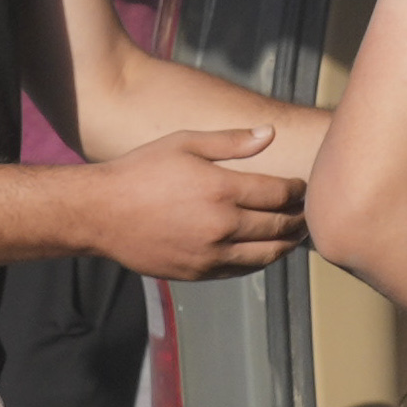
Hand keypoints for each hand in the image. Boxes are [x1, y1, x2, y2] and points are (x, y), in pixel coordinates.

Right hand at [71, 124, 305, 279]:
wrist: (101, 213)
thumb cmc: (141, 171)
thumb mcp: (184, 143)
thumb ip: (231, 141)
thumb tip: (271, 133)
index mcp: (221, 190)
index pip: (278, 193)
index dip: (296, 189)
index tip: (300, 186)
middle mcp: (221, 226)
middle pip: (279, 226)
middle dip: (297, 217)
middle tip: (305, 211)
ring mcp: (211, 254)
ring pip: (267, 254)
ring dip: (286, 244)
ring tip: (293, 233)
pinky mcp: (200, 273)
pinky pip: (242, 269)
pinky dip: (260, 260)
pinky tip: (263, 249)